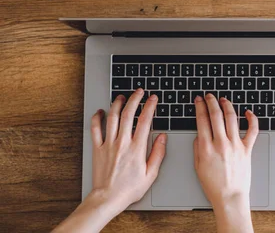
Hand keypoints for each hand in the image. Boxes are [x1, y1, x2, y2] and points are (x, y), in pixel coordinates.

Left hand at [53, 89, 166, 232]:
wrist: (108, 198)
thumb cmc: (129, 188)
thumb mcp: (151, 174)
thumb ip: (158, 153)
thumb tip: (163, 137)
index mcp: (137, 148)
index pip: (145, 121)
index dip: (150, 106)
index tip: (153, 98)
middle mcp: (122, 143)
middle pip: (128, 114)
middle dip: (135, 99)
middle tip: (139, 91)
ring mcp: (108, 144)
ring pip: (112, 118)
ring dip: (117, 104)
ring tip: (122, 97)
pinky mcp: (98, 149)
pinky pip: (96, 129)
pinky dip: (98, 118)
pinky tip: (101, 111)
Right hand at [194, 93, 257, 232]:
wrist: (230, 196)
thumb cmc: (213, 185)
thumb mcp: (198, 166)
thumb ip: (197, 148)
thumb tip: (199, 134)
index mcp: (206, 147)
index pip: (202, 120)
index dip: (200, 106)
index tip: (199, 100)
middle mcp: (221, 143)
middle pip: (216, 115)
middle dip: (211, 102)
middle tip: (209, 96)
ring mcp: (235, 145)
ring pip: (232, 118)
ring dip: (227, 105)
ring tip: (223, 100)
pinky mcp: (247, 149)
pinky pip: (252, 130)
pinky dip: (251, 119)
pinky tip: (247, 112)